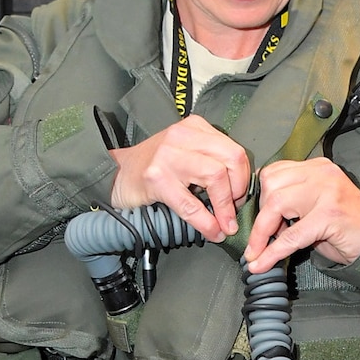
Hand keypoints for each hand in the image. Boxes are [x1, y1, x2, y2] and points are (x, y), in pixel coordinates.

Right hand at [109, 116, 250, 242]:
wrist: (116, 175)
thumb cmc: (153, 168)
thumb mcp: (184, 153)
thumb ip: (210, 161)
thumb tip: (241, 187)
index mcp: (194, 128)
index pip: (234, 149)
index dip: (243, 178)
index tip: (240, 196)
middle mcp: (182, 137)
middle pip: (231, 160)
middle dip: (239, 190)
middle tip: (234, 209)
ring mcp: (168, 156)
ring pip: (216, 177)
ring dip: (225, 207)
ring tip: (225, 223)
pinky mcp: (157, 178)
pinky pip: (191, 204)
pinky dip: (206, 222)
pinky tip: (212, 232)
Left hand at [243, 158, 359, 273]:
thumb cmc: (345, 227)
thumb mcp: (316, 205)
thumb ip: (292, 201)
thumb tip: (257, 217)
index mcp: (317, 167)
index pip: (274, 172)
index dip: (260, 198)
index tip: (255, 220)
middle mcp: (321, 173)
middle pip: (271, 184)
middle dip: (259, 215)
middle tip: (259, 239)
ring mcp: (327, 192)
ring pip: (277, 205)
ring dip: (261, 233)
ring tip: (257, 253)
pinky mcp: (329, 215)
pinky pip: (292, 235)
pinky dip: (273, 251)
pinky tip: (261, 264)